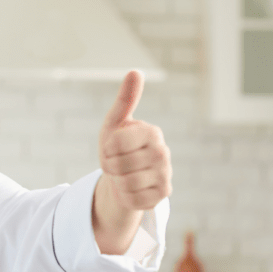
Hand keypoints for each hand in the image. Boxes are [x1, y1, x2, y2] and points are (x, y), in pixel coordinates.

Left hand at [97, 70, 171, 210]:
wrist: (121, 176)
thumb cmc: (116, 147)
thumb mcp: (114, 123)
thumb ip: (125, 99)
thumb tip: (135, 72)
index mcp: (152, 132)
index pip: (117, 143)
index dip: (106, 148)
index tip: (110, 147)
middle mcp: (163, 152)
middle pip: (120, 165)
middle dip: (110, 166)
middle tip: (115, 163)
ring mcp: (166, 174)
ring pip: (127, 183)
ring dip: (117, 182)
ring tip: (122, 175)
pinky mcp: (163, 194)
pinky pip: (134, 200)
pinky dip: (126, 196)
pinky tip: (131, 188)